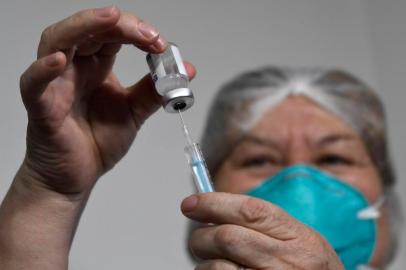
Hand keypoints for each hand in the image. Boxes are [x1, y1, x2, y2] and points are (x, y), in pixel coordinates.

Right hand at [18, 6, 195, 197]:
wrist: (77, 177)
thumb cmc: (96, 142)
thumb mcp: (134, 113)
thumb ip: (155, 91)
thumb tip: (188, 70)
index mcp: (96, 67)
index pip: (113, 34)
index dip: (136, 32)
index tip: (160, 43)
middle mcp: (75, 68)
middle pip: (89, 30)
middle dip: (120, 25)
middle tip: (148, 34)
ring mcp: (55, 85)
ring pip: (57, 40)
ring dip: (83, 26)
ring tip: (110, 19)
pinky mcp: (41, 108)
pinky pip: (34, 84)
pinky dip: (43, 70)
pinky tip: (59, 59)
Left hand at [181, 193, 343, 269]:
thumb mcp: (302, 242)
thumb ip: (264, 225)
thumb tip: (213, 210)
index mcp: (301, 238)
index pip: (251, 210)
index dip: (215, 203)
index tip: (191, 203)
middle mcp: (290, 262)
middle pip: (228, 237)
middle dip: (202, 235)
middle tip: (199, 238)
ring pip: (218, 266)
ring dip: (205, 262)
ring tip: (213, 262)